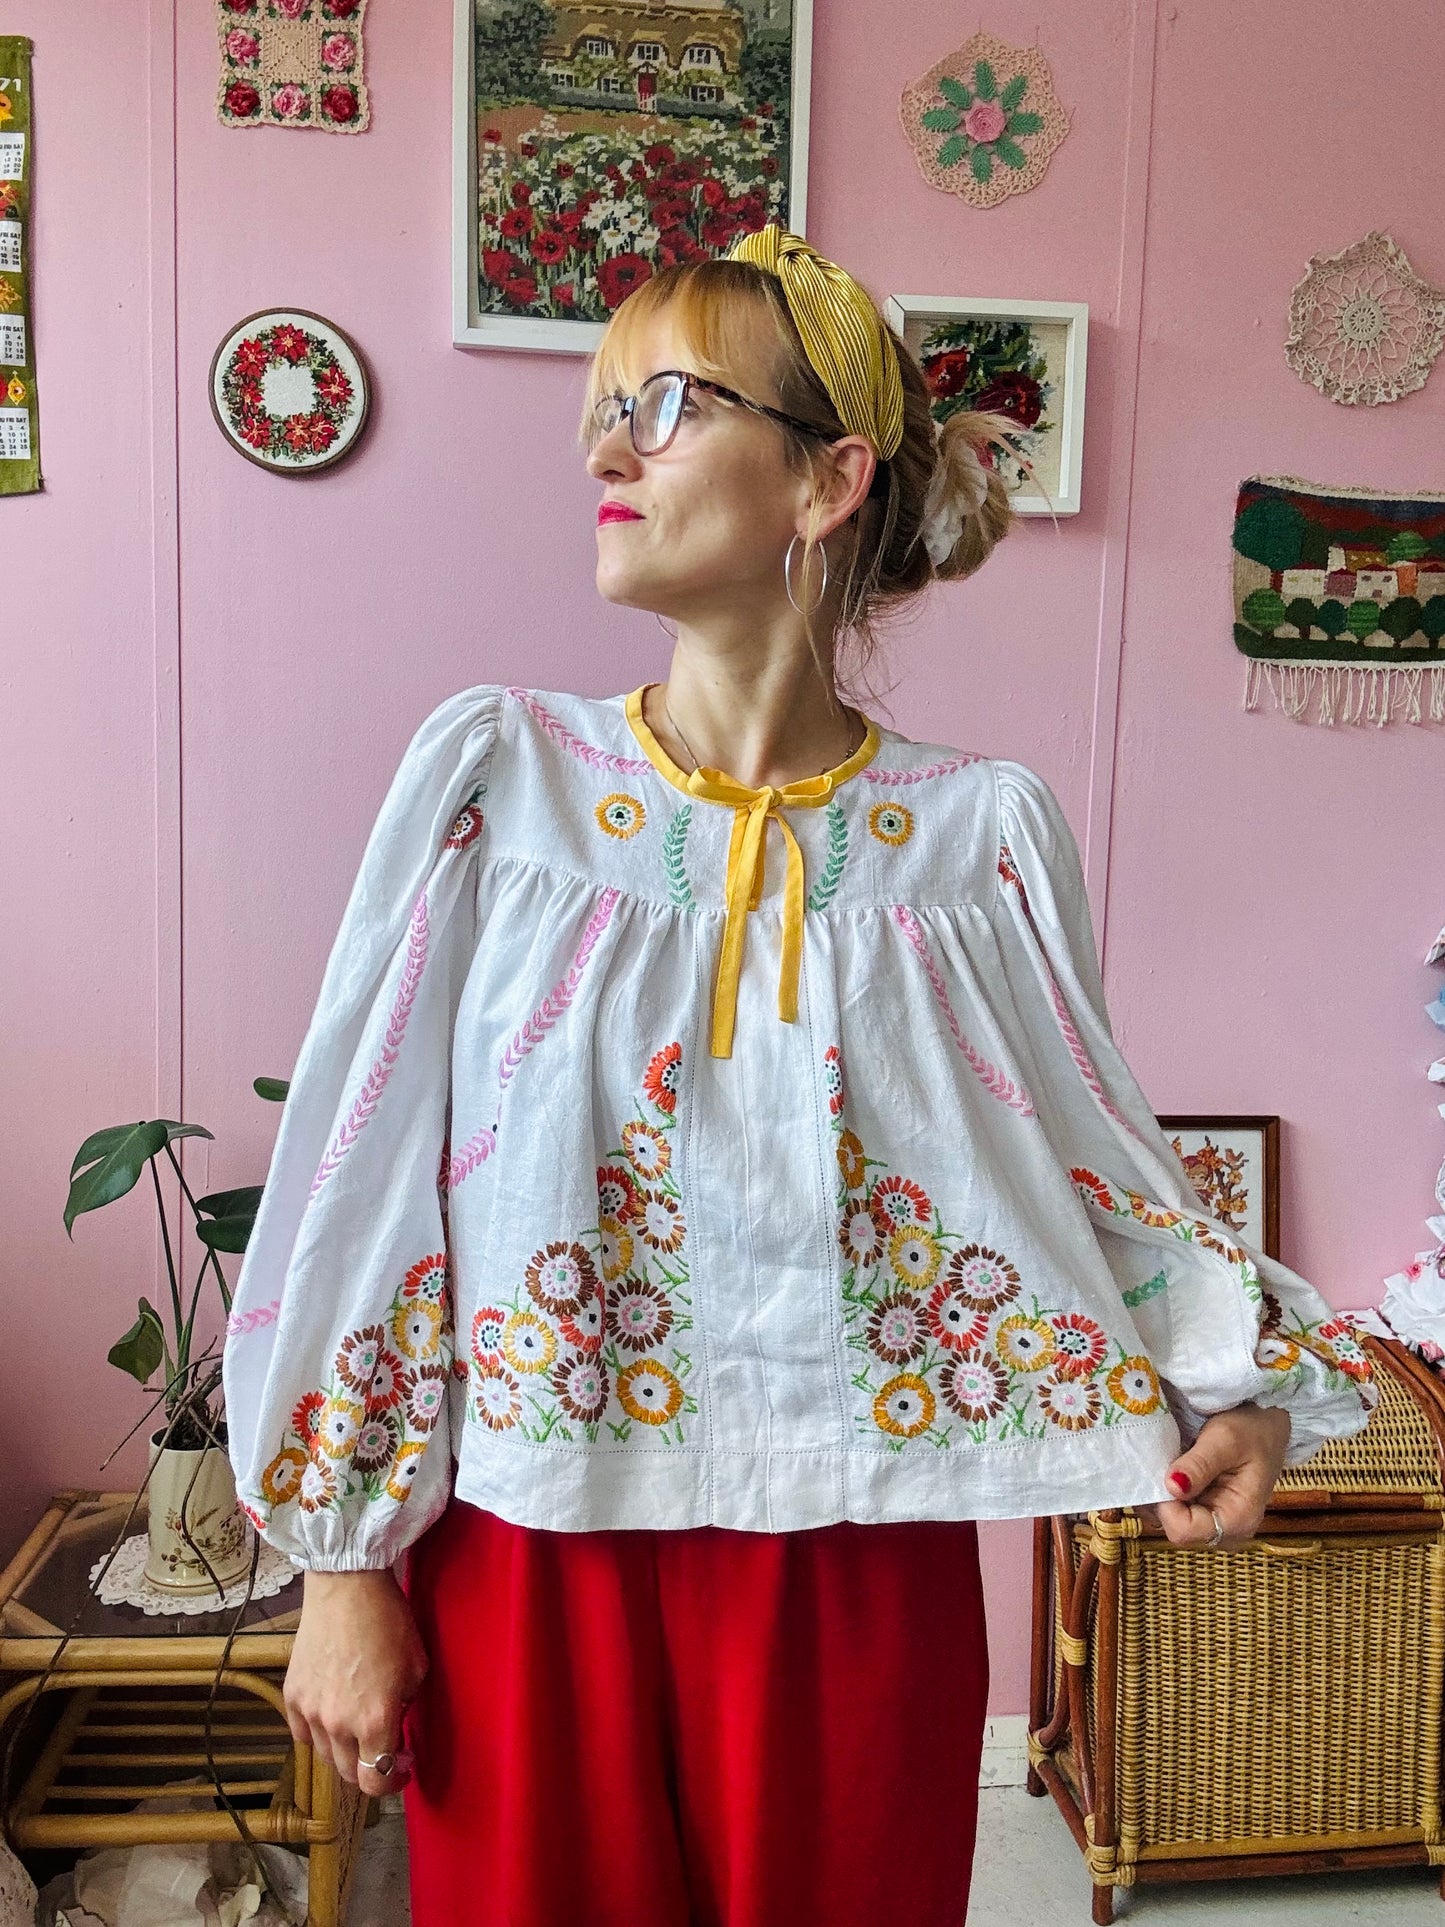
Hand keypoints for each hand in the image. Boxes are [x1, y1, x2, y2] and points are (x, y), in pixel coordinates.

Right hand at [284, 1567, 427, 1797]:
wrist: (347, 1586)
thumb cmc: (389, 1621)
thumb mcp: (416, 1668)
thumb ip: (405, 1708)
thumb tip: (394, 1729)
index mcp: (374, 1720)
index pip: (375, 1782)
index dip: (391, 1783)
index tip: (401, 1768)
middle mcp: (338, 1724)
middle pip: (348, 1774)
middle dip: (369, 1767)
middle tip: (383, 1745)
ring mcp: (310, 1712)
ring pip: (324, 1756)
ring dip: (344, 1750)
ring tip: (357, 1725)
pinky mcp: (291, 1696)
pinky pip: (302, 1733)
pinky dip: (317, 1732)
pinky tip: (332, 1713)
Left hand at [1143, 1403, 1290, 1548]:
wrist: (1267, 1428)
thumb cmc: (1252, 1432)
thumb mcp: (1225, 1439)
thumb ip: (1199, 1465)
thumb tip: (1172, 1488)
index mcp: (1238, 1520)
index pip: (1184, 1531)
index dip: (1165, 1505)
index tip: (1163, 1474)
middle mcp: (1228, 1533)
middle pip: (1176, 1529)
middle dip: (1162, 1499)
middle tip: (1164, 1464)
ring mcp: (1218, 1526)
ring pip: (1173, 1522)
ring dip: (1164, 1495)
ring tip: (1170, 1465)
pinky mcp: (1209, 1515)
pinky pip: (1178, 1512)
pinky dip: (1169, 1493)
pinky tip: (1175, 1472)